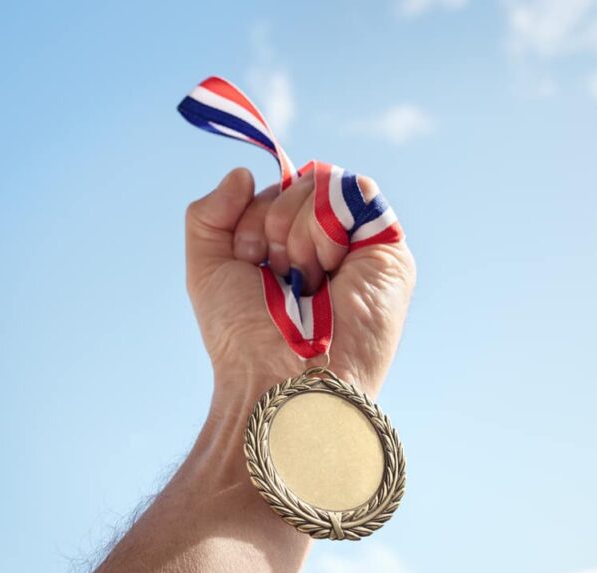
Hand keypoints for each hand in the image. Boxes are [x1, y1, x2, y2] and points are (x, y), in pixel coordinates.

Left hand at [185, 167, 415, 396]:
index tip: (249, 258)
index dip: (254, 213)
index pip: (278, 190)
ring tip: (305, 281)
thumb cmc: (244, 338)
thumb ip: (209, 214)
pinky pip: (359, 192)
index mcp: (291, 248)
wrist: (280, 376)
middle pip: (300, 182)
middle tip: (279, 276)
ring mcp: (360, 247)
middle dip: (273, 222)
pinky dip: (327, 222)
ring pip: (326, 182)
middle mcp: (328, 245)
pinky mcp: (389, 251)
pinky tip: (327, 265)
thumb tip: (245, 173)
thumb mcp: (208, 269)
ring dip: (298, 229)